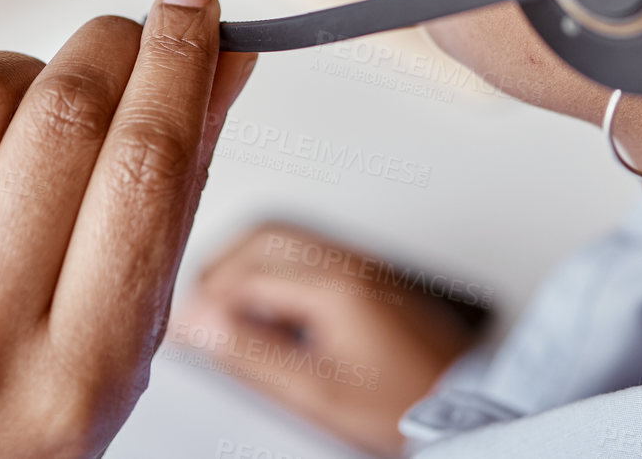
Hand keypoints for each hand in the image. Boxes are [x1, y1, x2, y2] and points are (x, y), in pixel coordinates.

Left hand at [0, 0, 256, 458]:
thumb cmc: (5, 433)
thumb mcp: (119, 350)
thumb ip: (169, 207)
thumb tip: (217, 65)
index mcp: (74, 372)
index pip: (145, 164)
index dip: (178, 60)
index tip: (191, 4)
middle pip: (65, 114)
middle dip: (111, 47)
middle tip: (125, 41)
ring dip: (18, 74)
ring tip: (25, 119)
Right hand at [173, 222, 485, 457]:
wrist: (457, 403)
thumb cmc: (401, 402)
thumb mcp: (316, 391)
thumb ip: (254, 356)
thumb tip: (203, 326)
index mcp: (335, 285)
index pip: (247, 273)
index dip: (205, 300)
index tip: (183, 327)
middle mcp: (349, 262)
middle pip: (264, 237)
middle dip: (221, 269)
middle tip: (197, 311)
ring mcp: (361, 264)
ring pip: (286, 238)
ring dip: (246, 264)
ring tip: (224, 309)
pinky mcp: (368, 274)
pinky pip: (309, 251)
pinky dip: (275, 268)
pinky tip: (268, 307)